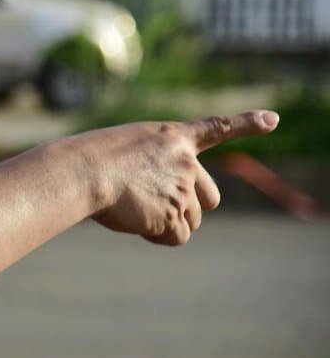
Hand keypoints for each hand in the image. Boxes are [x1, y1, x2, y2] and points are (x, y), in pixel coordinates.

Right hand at [87, 110, 278, 245]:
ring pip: (191, 221)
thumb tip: (167, 216)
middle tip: (153, 203)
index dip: (247, 123)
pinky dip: (158, 236)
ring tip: (134, 208)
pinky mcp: (174, 215)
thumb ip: (155, 170)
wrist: (84, 172)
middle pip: (209, 198)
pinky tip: (136, 221)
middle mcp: (187, 162)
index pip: (218, 127)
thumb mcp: (126, 152)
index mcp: (173, 138)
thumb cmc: (90, 162)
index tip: (273, 119)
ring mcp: (183, 189)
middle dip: (190, 207)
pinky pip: (177, 237)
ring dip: (168, 222)